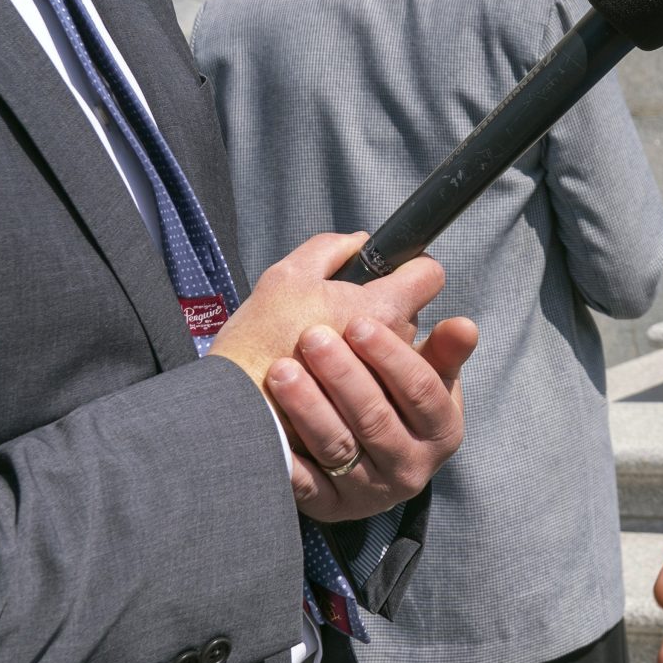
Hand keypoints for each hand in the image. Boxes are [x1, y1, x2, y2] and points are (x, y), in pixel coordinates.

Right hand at [211, 231, 437, 399]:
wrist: (233, 410)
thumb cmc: (258, 340)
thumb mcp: (287, 277)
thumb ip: (331, 249)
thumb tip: (360, 241)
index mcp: (384, 309)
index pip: (429, 275)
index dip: (410, 267)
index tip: (390, 271)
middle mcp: (396, 351)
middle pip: (411, 316)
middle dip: (382, 310)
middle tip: (340, 315)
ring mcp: (390, 390)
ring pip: (397, 356)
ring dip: (373, 349)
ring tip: (330, 352)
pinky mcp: (374, 421)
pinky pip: (382, 394)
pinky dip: (363, 383)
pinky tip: (329, 383)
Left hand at [269, 313, 478, 521]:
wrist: (368, 457)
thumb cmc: (397, 399)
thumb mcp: (430, 376)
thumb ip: (444, 350)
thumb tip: (464, 326)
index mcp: (443, 431)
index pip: (421, 390)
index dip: (390, 355)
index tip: (358, 322)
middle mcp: (411, 469)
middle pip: (375, 418)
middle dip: (342, 374)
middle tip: (311, 337)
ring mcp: (370, 494)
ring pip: (338, 447)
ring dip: (308, 407)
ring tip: (281, 370)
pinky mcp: (330, 510)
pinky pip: (305, 485)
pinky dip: (287, 456)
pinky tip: (266, 424)